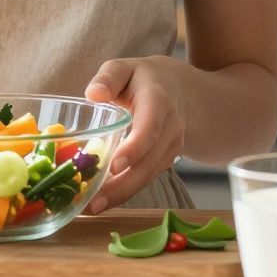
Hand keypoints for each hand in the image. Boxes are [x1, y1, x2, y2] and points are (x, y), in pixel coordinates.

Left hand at [83, 56, 186, 213]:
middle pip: (149, 162)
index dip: (136, 148)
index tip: (116, 165)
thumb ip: (109, 76)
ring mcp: (170, 148)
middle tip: (94, 202)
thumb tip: (94, 94)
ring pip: (148, 176)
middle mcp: (170, 129)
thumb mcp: (128, 67)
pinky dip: (125, 192)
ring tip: (90, 209)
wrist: (185, 93)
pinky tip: (102, 202)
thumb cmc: (147, 79)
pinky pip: (145, 179)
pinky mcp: (163, 162)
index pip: (150, 127)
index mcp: (158, 102)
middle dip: (122, 185)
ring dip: (121, 195)